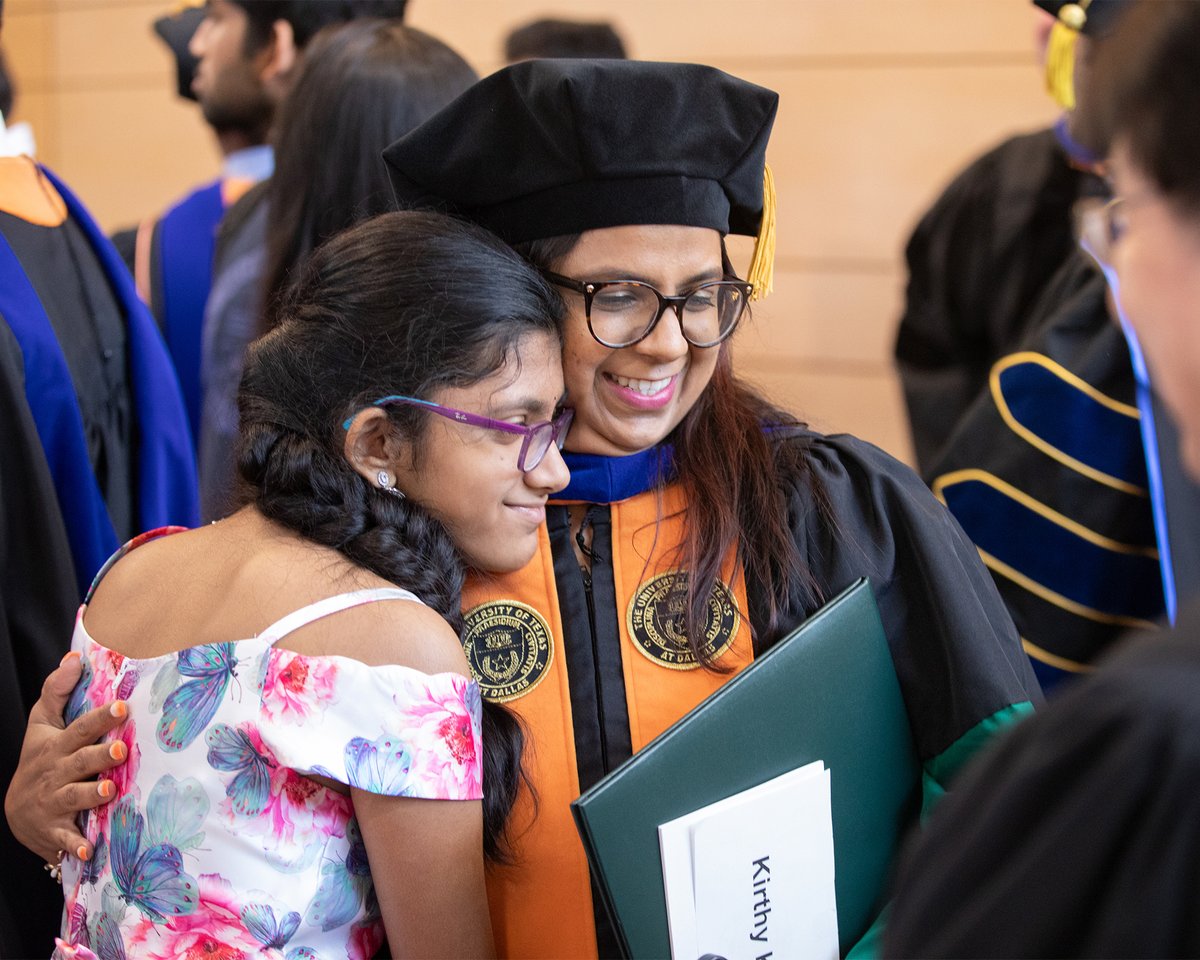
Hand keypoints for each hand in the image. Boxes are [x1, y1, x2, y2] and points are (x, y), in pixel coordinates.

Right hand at [4, 653, 128, 863]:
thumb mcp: (42, 724)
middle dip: (99, 757)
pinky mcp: (55, 830)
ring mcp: (55, 802)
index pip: (80, 728)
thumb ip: (57, 690)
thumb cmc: (40, 758)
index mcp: (57, 746)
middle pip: (80, 762)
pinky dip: (75, 845)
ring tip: (110, 792)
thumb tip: (75, 657)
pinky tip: (88, 849)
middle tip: (120, 752)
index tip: (121, 707)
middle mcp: (57, 773)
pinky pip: (65, 839)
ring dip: (91, 796)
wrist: (17, 810)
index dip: (100, 718)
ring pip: (75, 797)